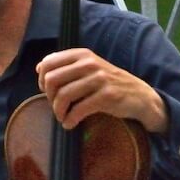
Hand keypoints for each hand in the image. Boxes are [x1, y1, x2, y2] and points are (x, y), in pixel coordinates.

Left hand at [36, 47, 168, 133]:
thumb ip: (67, 65)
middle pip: (52, 80)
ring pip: (64, 95)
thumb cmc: (108, 83)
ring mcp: (99, 79)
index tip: (46, 92)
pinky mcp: (107, 96)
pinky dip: (70, 119)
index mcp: (82, 55)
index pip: (48, 63)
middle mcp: (89, 63)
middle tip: (56, 106)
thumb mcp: (89, 67)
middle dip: (49, 97)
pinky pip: (79, 109)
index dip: (42, 80)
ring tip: (62, 117)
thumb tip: (39, 68)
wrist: (140, 96)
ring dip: (58, 111)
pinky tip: (70, 124)